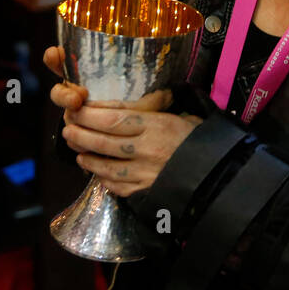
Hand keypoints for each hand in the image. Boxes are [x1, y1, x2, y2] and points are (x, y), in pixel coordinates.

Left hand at [44, 46, 196, 195]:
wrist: (220, 176)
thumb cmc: (201, 141)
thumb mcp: (184, 117)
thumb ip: (157, 109)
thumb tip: (139, 97)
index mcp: (157, 126)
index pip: (114, 117)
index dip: (90, 114)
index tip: (76, 109)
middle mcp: (147, 149)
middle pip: (103, 141)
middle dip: (81, 134)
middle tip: (68, 129)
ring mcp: (145, 174)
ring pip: (105, 166)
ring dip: (87, 157)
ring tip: (77, 150)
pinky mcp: (145, 192)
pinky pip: (116, 186)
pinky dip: (103, 178)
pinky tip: (97, 172)